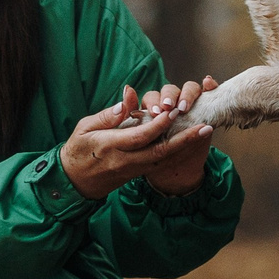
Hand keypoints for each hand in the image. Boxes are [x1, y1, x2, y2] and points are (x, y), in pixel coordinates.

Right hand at [60, 87, 212, 201]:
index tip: (173, 111)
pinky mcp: (138, 174)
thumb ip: (109, 114)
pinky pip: (161, 165)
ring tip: (204, 132)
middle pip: (159, 152)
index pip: (140, 137)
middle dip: (184, 139)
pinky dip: (177, 154)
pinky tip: (190, 143)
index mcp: (111, 146)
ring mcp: (133, 170)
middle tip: (204, 126)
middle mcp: (125, 161)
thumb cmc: (78, 149)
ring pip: (164, 160)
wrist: (74, 182)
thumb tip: (129, 96)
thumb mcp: (86, 127)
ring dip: (186, 147)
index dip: (158, 125)